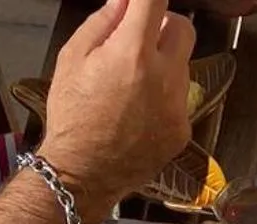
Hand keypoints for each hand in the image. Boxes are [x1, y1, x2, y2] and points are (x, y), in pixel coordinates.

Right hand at [41, 0, 196, 223]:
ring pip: (183, 66)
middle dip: (163, 24)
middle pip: (184, 28)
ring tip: (133, 82)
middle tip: (140, 36)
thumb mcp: (73, 56)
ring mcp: (178, 107)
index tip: (141, 1)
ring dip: (164, 63)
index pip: (155, 1)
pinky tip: (141, 111)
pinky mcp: (183, 131)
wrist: (84, 174)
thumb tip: (124, 0)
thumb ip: (103, 21)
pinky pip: (180, 99)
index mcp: (133, 53)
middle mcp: (164, 77)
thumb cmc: (72, 114)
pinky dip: (165, 96)